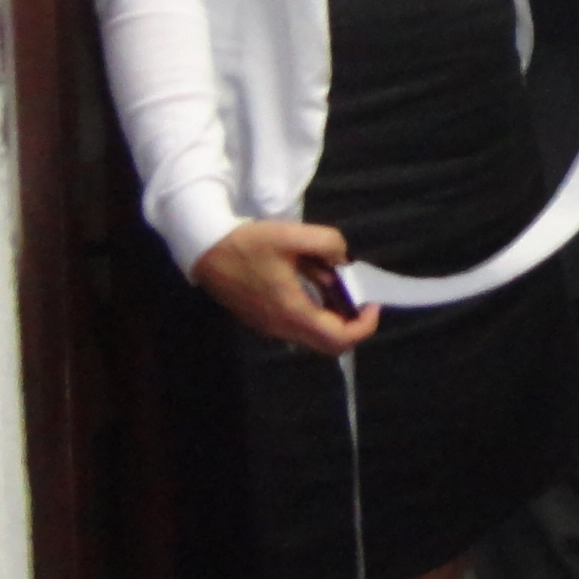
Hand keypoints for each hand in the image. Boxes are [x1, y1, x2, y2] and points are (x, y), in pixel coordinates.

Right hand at [190, 220, 375, 356]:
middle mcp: (283, 328)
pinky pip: (299, 326)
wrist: (205, 250)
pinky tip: (313, 282)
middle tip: (359, 295)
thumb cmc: (248, 245)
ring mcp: (270, 327)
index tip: (372, 302)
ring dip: (333, 315)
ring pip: (313, 336)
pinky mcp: (262, 320)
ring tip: (336, 283)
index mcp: (293, 313)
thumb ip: (327, 243)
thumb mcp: (292, 235)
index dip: (364, 326)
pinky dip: (316, 311)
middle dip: (352, 323)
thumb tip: (344, 258)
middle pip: (329, 344)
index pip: (339, 339)